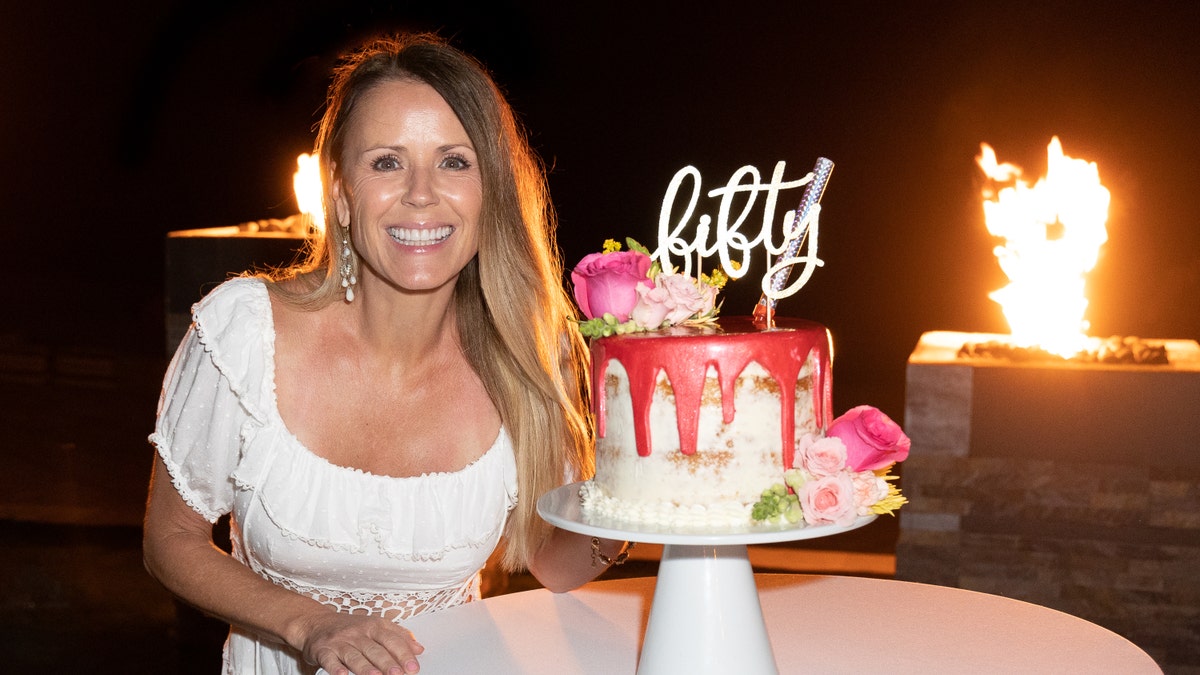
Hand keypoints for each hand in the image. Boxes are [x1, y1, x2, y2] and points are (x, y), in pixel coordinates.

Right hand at [299, 612, 424, 674]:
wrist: (316, 623)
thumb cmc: (350, 628)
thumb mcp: (376, 626)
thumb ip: (398, 636)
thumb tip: (419, 649)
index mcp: (373, 626)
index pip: (392, 640)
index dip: (403, 654)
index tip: (413, 667)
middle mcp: (357, 633)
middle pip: (375, 649)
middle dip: (388, 662)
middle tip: (398, 674)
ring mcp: (340, 642)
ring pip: (354, 655)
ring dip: (366, 667)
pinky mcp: (323, 650)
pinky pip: (330, 660)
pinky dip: (336, 668)